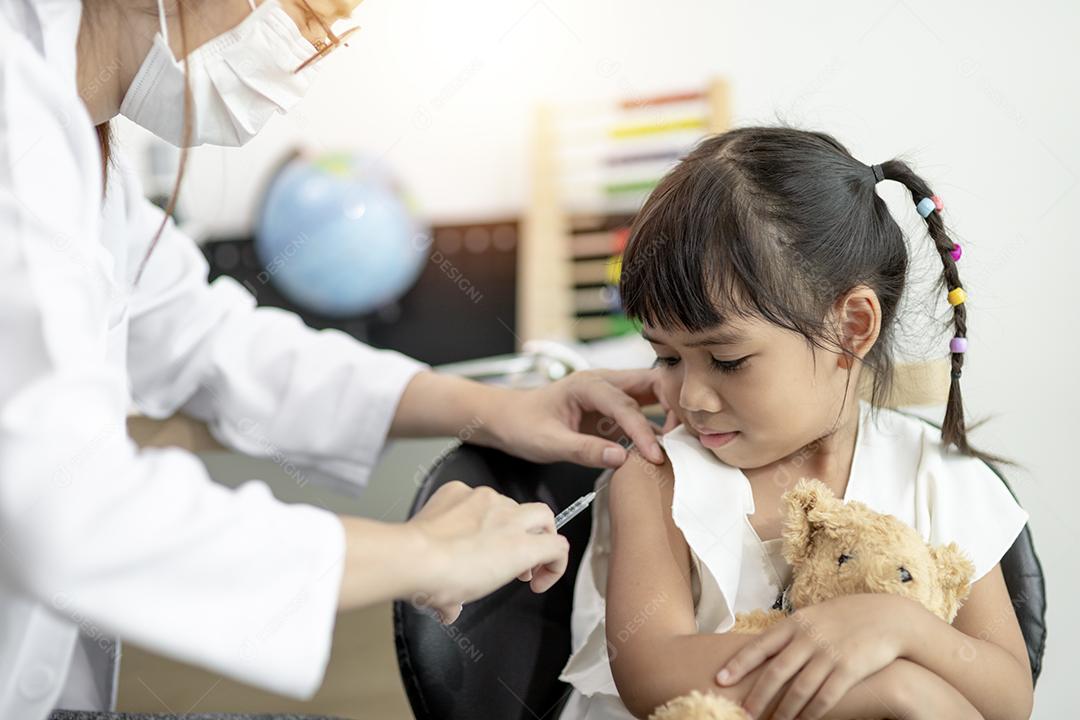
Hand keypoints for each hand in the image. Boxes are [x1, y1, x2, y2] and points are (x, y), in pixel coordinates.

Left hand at [406, 481, 568, 623]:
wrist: (413, 557)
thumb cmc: (443, 579)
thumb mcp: (466, 599)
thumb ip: (467, 600)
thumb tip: (452, 606)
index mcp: (521, 547)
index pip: (558, 547)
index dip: (553, 566)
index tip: (535, 579)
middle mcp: (508, 517)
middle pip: (543, 516)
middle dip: (539, 533)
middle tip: (521, 555)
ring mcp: (484, 499)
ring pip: (507, 504)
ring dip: (501, 522)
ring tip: (479, 542)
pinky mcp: (459, 490)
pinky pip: (473, 496)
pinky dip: (469, 510)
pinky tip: (455, 527)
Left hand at [488, 368, 668, 467]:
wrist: (506, 418)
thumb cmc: (522, 425)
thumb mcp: (548, 443)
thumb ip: (584, 450)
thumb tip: (622, 459)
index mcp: (587, 385)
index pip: (625, 405)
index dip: (642, 432)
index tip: (655, 456)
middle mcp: (604, 383)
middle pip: (653, 382)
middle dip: (674, 404)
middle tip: (687, 435)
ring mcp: (610, 394)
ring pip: (653, 394)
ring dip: (671, 413)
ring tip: (684, 442)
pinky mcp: (612, 410)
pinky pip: (643, 413)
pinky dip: (658, 427)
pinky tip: (667, 447)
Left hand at [715, 594, 912, 719]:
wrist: (888, 617)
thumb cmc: (846, 618)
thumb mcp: (814, 616)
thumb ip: (792, 633)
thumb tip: (766, 651)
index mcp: (795, 623)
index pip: (759, 646)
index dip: (738, 664)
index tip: (720, 680)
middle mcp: (808, 638)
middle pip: (775, 672)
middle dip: (756, 696)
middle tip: (742, 714)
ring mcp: (828, 654)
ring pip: (798, 689)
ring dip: (782, 711)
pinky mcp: (848, 669)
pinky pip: (825, 697)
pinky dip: (811, 713)